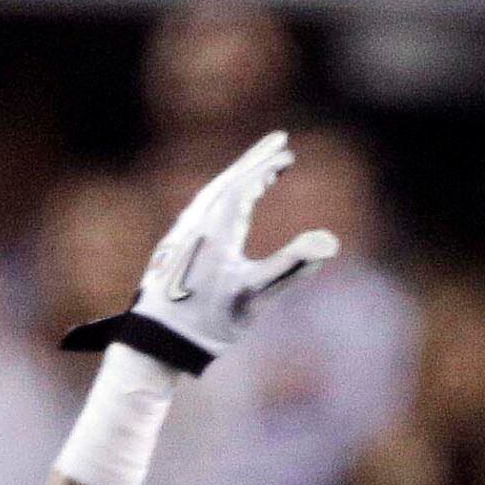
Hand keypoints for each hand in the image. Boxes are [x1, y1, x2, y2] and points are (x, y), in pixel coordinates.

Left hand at [60, 132, 335, 373]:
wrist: (156, 344)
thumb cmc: (207, 324)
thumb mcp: (254, 297)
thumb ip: (291, 266)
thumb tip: (328, 242)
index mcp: (216, 229)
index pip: (244, 185)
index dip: (267, 168)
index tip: (288, 156)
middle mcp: (196, 224)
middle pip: (227, 181)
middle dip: (254, 160)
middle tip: (277, 140)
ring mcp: (181, 235)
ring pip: (211, 194)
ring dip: (236, 177)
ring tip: (256, 170)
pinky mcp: (173, 249)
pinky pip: (201, 208)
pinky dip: (220, 196)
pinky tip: (222, 205)